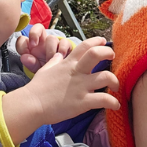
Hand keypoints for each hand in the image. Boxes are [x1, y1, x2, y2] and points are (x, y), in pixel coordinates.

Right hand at [2, 36, 119, 143]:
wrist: (31, 105)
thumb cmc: (37, 89)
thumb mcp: (46, 70)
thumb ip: (56, 62)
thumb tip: (59, 55)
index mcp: (68, 64)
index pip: (85, 46)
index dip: (96, 41)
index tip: (104, 42)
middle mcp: (77, 72)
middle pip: (97, 54)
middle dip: (108, 53)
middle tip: (112, 58)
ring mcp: (81, 87)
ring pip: (106, 77)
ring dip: (115, 81)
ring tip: (116, 87)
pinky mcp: (82, 102)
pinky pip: (104, 100)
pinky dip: (113, 102)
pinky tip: (116, 105)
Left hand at [15, 24, 73, 73]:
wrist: (60, 75)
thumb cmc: (46, 69)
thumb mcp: (36, 69)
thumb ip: (30, 63)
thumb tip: (24, 57)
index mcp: (32, 47)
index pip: (23, 39)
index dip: (22, 44)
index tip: (25, 53)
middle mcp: (42, 42)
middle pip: (37, 28)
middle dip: (34, 34)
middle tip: (34, 46)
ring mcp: (54, 42)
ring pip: (51, 38)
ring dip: (51, 50)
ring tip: (51, 61)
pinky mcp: (65, 45)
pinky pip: (65, 42)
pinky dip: (62, 50)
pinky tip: (61, 58)